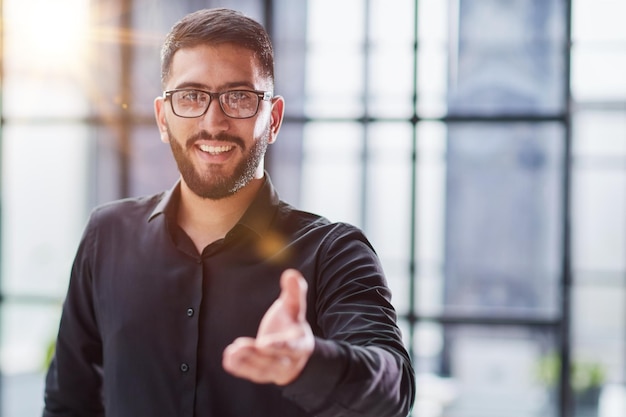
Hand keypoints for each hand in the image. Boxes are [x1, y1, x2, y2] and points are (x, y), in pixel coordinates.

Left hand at [222, 269, 314, 384]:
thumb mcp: (294, 308)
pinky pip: (251, 374)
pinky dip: (240, 368)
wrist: (297, 350)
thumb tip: (291, 274)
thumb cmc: (292, 324)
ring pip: (261, 370)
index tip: (263, 343)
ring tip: (232, 352)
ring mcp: (277, 371)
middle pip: (274, 361)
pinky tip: (228, 359)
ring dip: (246, 361)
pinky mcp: (264, 375)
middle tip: (240, 346)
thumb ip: (294, 293)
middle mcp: (290, 361)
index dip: (278, 346)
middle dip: (256, 356)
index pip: (291, 347)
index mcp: (301, 344)